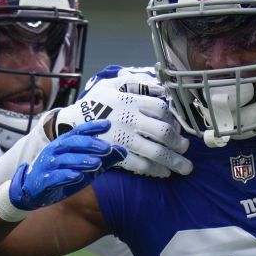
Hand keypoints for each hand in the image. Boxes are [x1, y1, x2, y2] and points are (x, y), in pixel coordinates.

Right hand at [9, 120, 125, 209]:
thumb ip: (104, 159)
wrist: (34, 192)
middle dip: (90, 144)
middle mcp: (55, 151)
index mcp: (64, 144)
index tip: (108, 124)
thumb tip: (123, 151)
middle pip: (72, 143)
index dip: (92, 127)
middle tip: (107, 148)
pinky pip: (54, 177)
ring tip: (97, 163)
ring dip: (81, 160)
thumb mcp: (85, 167)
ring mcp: (48, 165)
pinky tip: (78, 176)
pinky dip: (66, 176)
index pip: (79, 132)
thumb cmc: (62, 175)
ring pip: (65, 160)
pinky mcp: (43, 181)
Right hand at [54, 76, 190, 177]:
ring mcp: (124, 139)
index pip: (162, 109)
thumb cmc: (93, 103)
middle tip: (186, 148)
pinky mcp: (117, 155)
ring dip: (174, 161)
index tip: (178, 128)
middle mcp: (131, 120)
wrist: (69, 124)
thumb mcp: (110, 85)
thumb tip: (158, 86)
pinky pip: (141, 165)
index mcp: (131, 101)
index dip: (174, 119)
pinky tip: (164, 173)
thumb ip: (133, 82)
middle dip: (179, 143)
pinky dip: (155, 170)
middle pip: (164, 132)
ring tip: (185, 168)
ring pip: (156, 152)